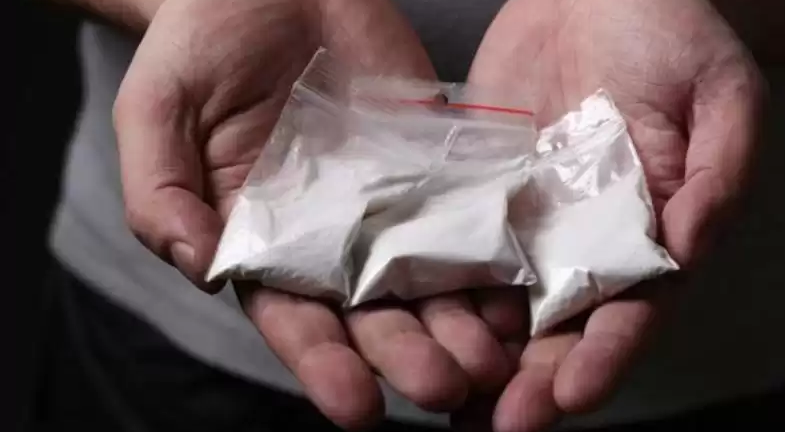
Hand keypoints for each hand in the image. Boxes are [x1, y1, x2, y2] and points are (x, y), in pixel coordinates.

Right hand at [114, 0, 524, 427]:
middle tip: (443, 389)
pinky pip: (465, 213)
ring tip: (492, 360)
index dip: (324, 365)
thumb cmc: (199, 48)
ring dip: (462, 322)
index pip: (294, 320)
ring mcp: (385, 204)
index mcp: (263, 243)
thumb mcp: (155, 114)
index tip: (357, 406)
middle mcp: (329, 239)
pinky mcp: (430, 164)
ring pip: (429, 278)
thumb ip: (160, 195)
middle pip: (373, 314)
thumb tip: (196, 264)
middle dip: (407, 356)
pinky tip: (517, 289)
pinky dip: (491, 253)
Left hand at [468, 0, 762, 429]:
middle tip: (494, 425)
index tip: (570, 394)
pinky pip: (458, 248)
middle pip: (559, 328)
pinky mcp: (481, 195)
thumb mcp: (720, 97)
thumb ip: (716, 177)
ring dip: (476, 354)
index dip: (604, 356)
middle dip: (529, 380)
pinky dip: (438, 291)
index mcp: (649, 234)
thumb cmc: (672, 34)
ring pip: (503, 304)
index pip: (630, 312)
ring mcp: (530, 223)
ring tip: (445, 400)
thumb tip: (689, 251)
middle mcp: (587, 244)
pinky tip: (410, 325)